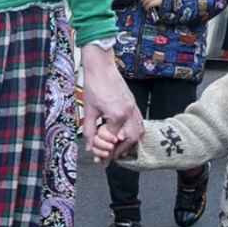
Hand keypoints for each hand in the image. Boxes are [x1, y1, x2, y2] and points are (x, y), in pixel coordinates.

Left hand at [80, 44, 142, 162]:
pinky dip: (133, 131)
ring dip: (130, 142)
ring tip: (118, 148)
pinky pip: (138, 122)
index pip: (114, 140)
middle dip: (121, 150)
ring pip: (138, 131)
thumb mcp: (89, 111)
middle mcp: (129, 112)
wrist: (101, 66)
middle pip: (131, 139)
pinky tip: (124, 134)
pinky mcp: (133, 102)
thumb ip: (90, 131)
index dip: (106, 151)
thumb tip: (89, 148)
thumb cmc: (94, 85)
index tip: (100, 160)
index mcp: (117, 115)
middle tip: (111, 157)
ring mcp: (133, 107)